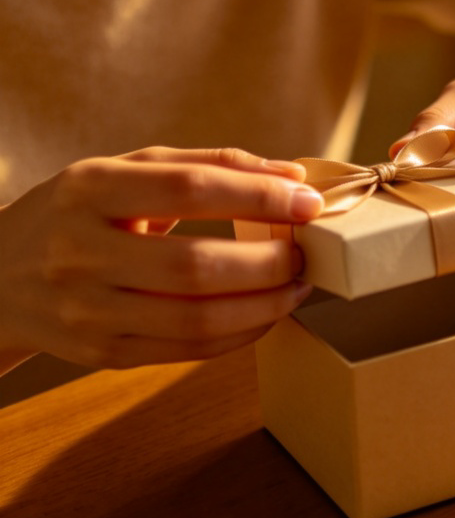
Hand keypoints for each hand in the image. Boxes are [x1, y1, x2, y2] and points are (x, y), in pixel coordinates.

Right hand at [0, 147, 324, 371]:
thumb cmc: (80, 211)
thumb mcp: (129, 168)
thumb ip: (211, 164)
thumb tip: (292, 174)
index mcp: (90, 189)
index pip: (189, 189)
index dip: (259, 196)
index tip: (309, 202)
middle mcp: (81, 251)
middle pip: (196, 266)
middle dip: (269, 263)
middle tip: (304, 254)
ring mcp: (88, 310)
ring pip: (196, 320)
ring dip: (265, 306)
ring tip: (295, 286)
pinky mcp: (101, 354)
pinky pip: (188, 352)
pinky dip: (240, 335)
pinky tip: (264, 314)